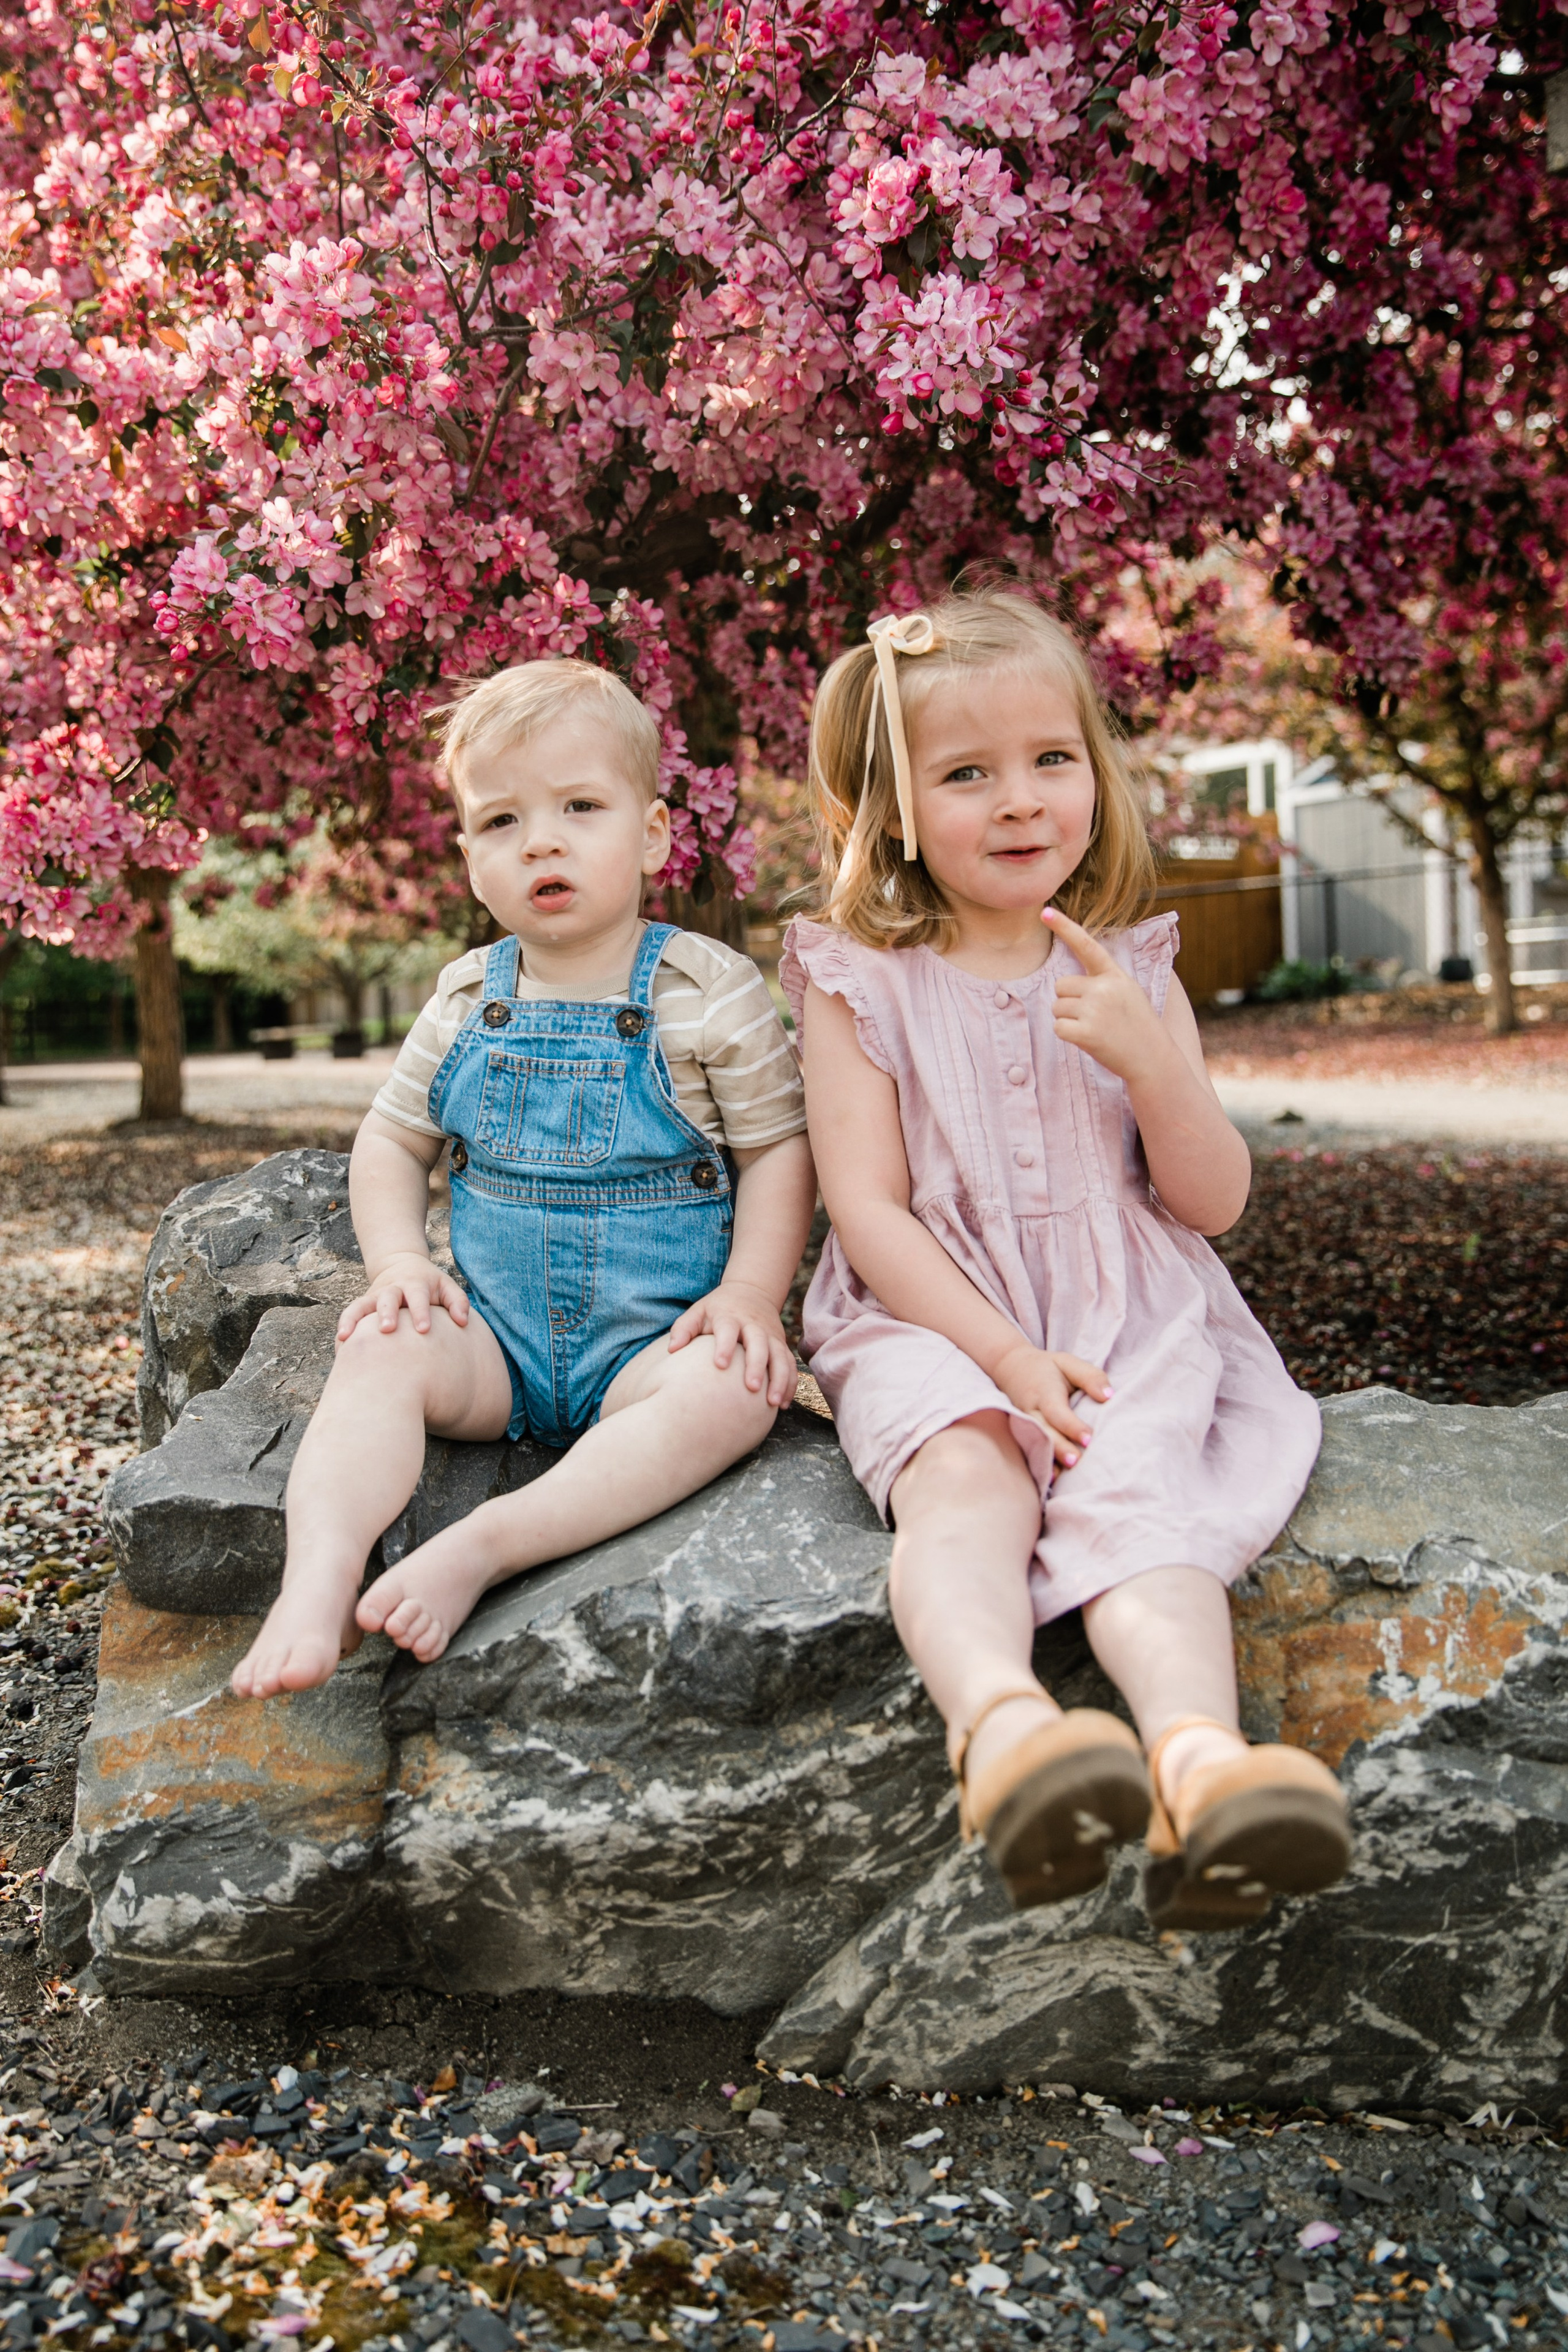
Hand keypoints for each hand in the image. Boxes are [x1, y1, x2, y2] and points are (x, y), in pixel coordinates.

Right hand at [337, 1251, 470, 1339]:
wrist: (401, 1265)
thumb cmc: (429, 1284)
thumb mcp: (446, 1286)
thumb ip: (458, 1301)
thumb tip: (463, 1322)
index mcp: (415, 1284)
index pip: (418, 1297)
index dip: (420, 1311)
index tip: (423, 1329)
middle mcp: (393, 1289)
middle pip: (387, 1298)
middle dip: (386, 1313)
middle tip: (387, 1329)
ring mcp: (375, 1296)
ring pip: (362, 1305)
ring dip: (355, 1319)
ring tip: (346, 1337)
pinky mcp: (363, 1304)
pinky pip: (350, 1313)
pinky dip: (344, 1326)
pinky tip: (340, 1344)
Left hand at [668, 1279, 797, 1406]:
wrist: (751, 1291)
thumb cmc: (717, 1308)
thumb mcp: (698, 1311)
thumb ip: (684, 1328)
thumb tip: (672, 1349)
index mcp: (730, 1317)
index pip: (728, 1330)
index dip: (725, 1346)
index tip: (720, 1365)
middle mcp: (754, 1325)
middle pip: (759, 1344)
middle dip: (757, 1366)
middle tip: (752, 1388)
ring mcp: (771, 1335)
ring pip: (780, 1356)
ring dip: (779, 1379)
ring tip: (773, 1403)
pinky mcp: (781, 1344)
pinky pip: (789, 1364)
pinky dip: (789, 1383)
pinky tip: (783, 1404)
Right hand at [992, 1341, 1111, 1466]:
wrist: (1010, 1367)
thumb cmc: (1047, 1368)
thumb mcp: (1068, 1363)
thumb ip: (1090, 1377)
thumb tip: (1109, 1395)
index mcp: (1044, 1391)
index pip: (1057, 1411)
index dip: (1071, 1425)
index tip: (1089, 1437)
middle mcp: (1030, 1409)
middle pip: (1043, 1432)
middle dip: (1058, 1448)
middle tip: (1076, 1461)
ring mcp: (1023, 1423)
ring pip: (1035, 1444)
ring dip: (1048, 1460)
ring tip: (1061, 1476)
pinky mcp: (1022, 1432)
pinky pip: (1029, 1449)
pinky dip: (1039, 1463)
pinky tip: (1050, 1479)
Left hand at [1044, 905, 1167, 1084]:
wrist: (1154, 1059)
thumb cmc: (1138, 1026)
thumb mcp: (1128, 992)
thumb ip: (1104, 980)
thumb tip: (1069, 982)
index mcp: (1115, 975)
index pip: (1087, 945)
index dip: (1065, 927)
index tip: (1045, 912)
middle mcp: (1104, 988)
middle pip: (1061, 985)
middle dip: (1069, 1001)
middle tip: (1094, 1016)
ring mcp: (1095, 1009)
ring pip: (1057, 1007)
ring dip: (1069, 1019)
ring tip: (1095, 1028)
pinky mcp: (1086, 1032)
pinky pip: (1058, 1027)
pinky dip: (1068, 1035)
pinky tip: (1088, 1040)